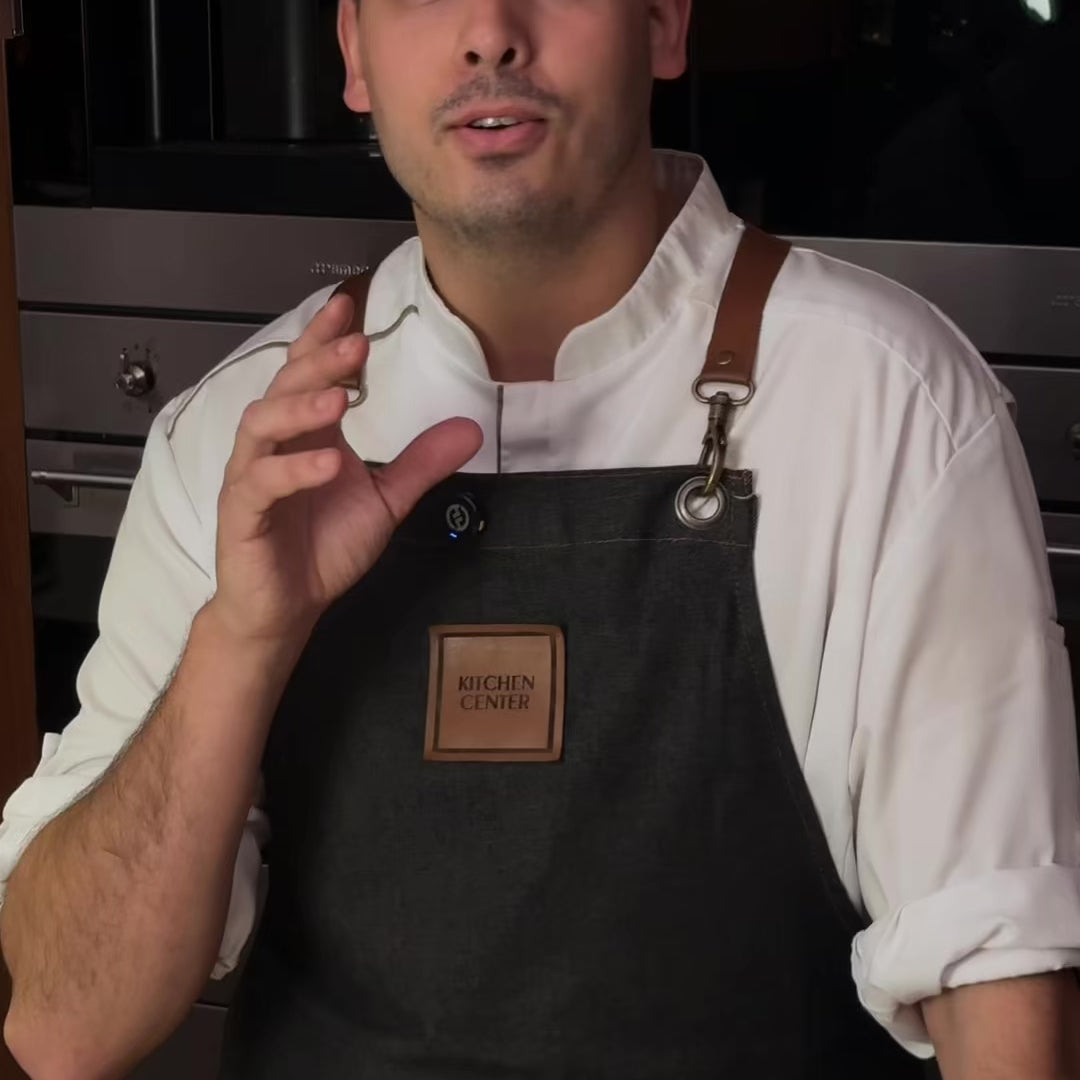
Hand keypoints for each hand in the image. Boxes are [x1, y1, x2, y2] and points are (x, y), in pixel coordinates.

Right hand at [210, 292, 482, 645]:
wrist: (287, 607)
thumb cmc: (324, 547)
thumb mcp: (384, 500)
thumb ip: (420, 464)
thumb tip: (470, 428)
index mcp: (306, 436)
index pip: (307, 375)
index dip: (322, 341)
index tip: (347, 308)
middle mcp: (274, 446)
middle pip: (285, 388)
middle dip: (319, 364)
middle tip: (356, 347)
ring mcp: (252, 477)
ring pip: (261, 426)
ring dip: (300, 409)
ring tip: (338, 402)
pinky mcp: (241, 515)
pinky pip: (260, 484)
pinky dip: (293, 471)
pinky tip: (327, 464)